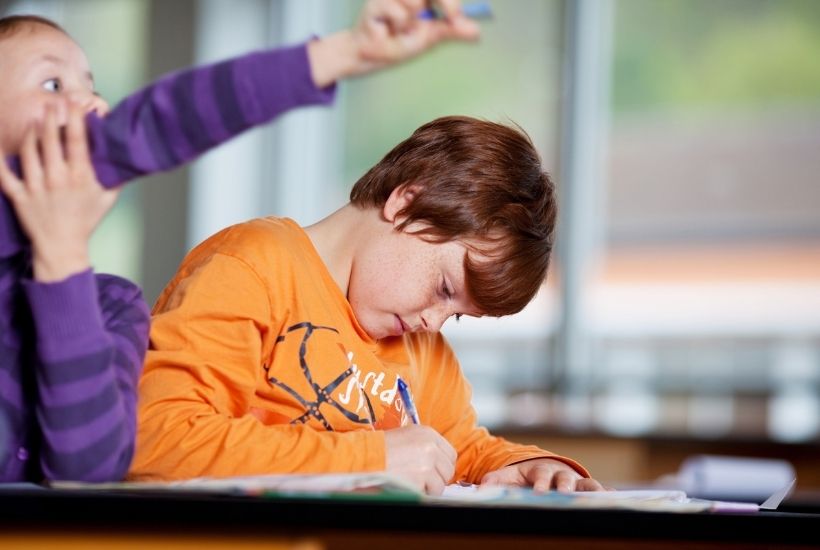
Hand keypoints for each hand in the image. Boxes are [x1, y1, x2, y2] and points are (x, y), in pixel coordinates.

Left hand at [0, 100, 118, 281]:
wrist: (62, 247)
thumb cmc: (86, 222)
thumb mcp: (108, 199)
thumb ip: (115, 176)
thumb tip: (124, 157)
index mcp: (80, 177)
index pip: (76, 140)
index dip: (75, 118)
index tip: (74, 103)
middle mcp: (57, 179)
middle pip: (50, 140)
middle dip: (49, 118)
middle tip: (49, 104)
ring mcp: (36, 187)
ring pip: (29, 151)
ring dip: (31, 133)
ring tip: (34, 122)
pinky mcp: (19, 196)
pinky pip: (4, 175)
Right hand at [308, 0, 480, 87]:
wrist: (370, 55)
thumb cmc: (396, 43)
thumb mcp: (429, 37)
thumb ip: (451, 31)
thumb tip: (476, 31)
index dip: (451, 2)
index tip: (458, 15)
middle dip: (446, 3)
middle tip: (453, 15)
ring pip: (416, 2)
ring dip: (414, 24)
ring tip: (402, 31)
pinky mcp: (377, 1)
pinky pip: (400, 12)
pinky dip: (399, 27)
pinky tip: (388, 30)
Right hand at [384, 424, 456, 494]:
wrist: (366, 456)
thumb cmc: (381, 448)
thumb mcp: (406, 436)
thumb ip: (425, 445)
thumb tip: (439, 462)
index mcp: (428, 433)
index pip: (450, 454)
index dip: (442, 465)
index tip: (435, 471)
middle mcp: (431, 446)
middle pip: (448, 470)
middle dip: (438, 478)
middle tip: (424, 480)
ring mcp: (428, 462)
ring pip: (441, 484)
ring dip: (429, 487)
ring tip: (412, 482)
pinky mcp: (422, 478)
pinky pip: (429, 492)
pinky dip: (420, 493)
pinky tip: (407, 485)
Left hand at [481, 458, 606, 492]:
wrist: (541, 472)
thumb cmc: (524, 477)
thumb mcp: (507, 478)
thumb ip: (494, 481)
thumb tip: (481, 488)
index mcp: (540, 470)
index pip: (541, 475)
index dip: (541, 483)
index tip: (540, 492)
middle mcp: (560, 474)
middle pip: (565, 477)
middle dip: (565, 485)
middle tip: (564, 494)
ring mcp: (575, 481)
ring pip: (585, 483)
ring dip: (590, 490)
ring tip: (596, 498)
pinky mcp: (585, 488)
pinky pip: (599, 490)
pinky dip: (606, 494)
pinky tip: (613, 500)